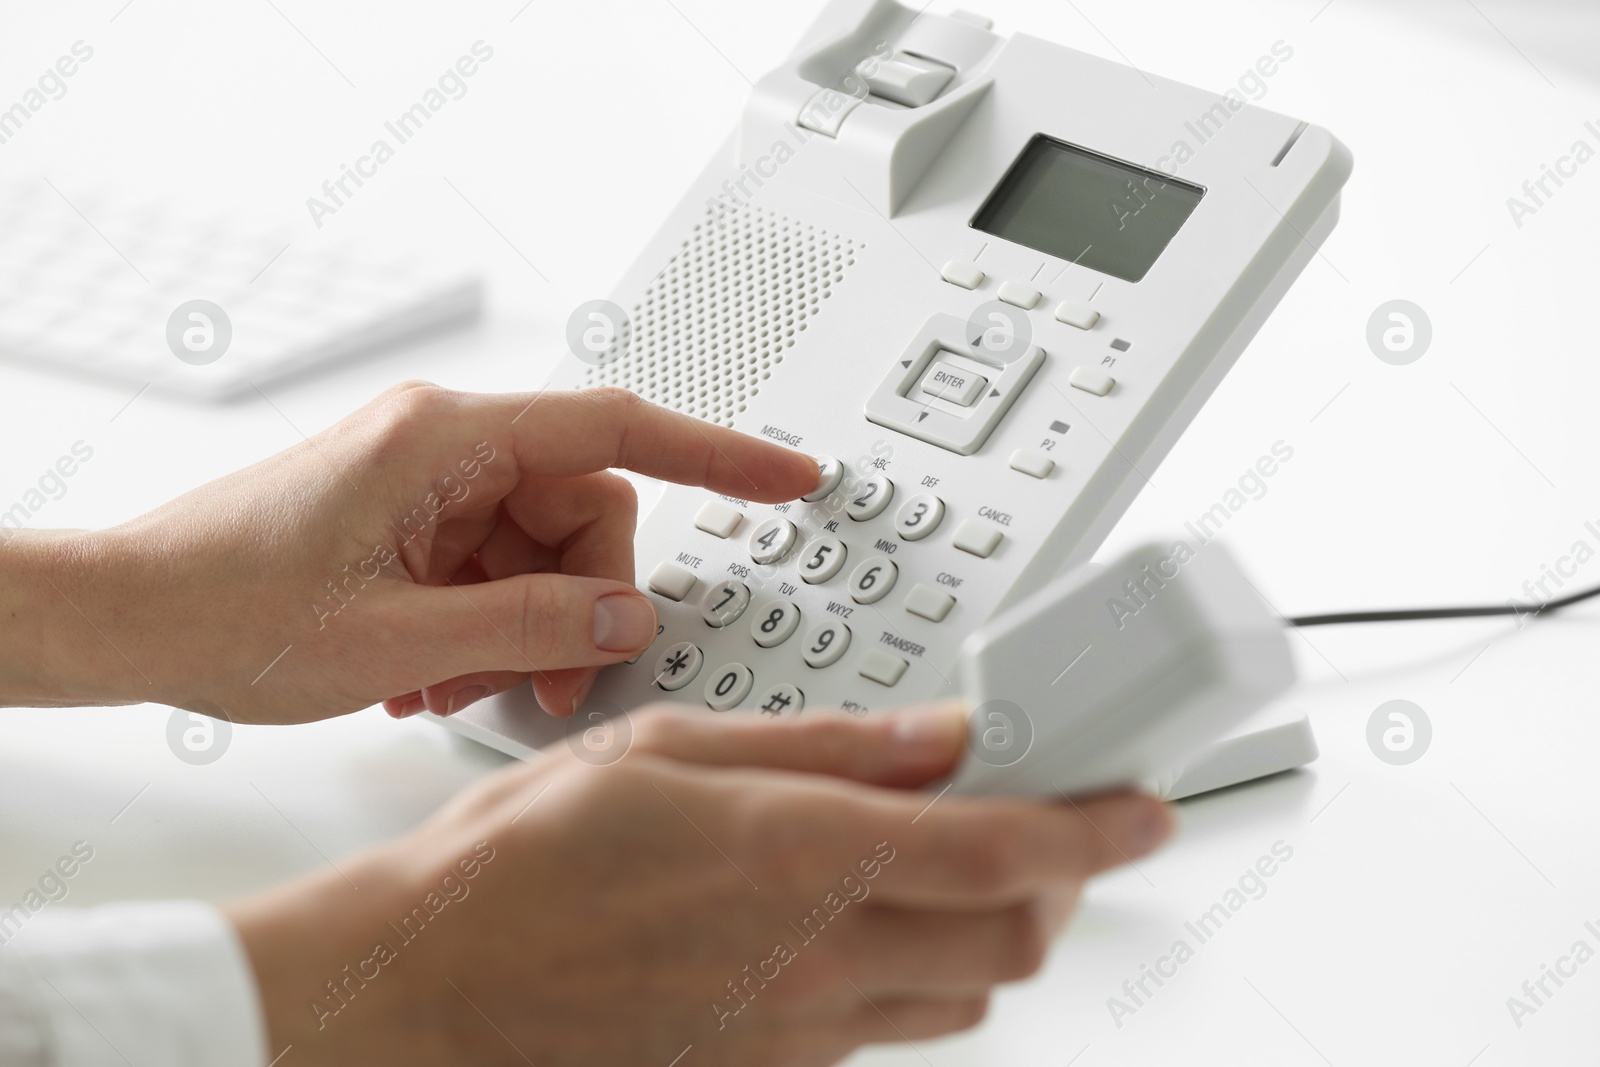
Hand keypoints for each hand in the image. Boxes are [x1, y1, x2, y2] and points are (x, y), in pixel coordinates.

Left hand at [3, 384, 818, 722]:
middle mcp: (446, 448)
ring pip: (540, 549)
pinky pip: (493, 567)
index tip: (789, 477)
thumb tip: (628, 622)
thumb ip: (532, 629)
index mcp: (449, 440)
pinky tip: (431, 672)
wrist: (127, 616)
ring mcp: (427, 485)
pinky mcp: (410, 521)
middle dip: (583, 603)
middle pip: (584, 510)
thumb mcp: (398, 639)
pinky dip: (485, 626)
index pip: (620, 429)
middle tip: (557, 682)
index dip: (720, 455)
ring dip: (523, 628)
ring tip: (453, 685)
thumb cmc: (223, 606)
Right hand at [225, 704, 1173, 1066]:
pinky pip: (891, 1029)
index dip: (1095, 830)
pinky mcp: (768, 1065)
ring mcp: (794, 1026)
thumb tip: (933, 735)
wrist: (431, 982)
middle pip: (1013, 936)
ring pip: (965, 993)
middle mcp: (812, 953)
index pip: (1000, 851)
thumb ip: (822, 745)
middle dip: (1059, 881)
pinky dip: (919, 973)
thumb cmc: (525, 857)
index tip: (1144, 809)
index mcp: (794, 851)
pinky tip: (866, 923)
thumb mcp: (668, 747)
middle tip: (1045, 824)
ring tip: (954, 869)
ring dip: (993, 931)